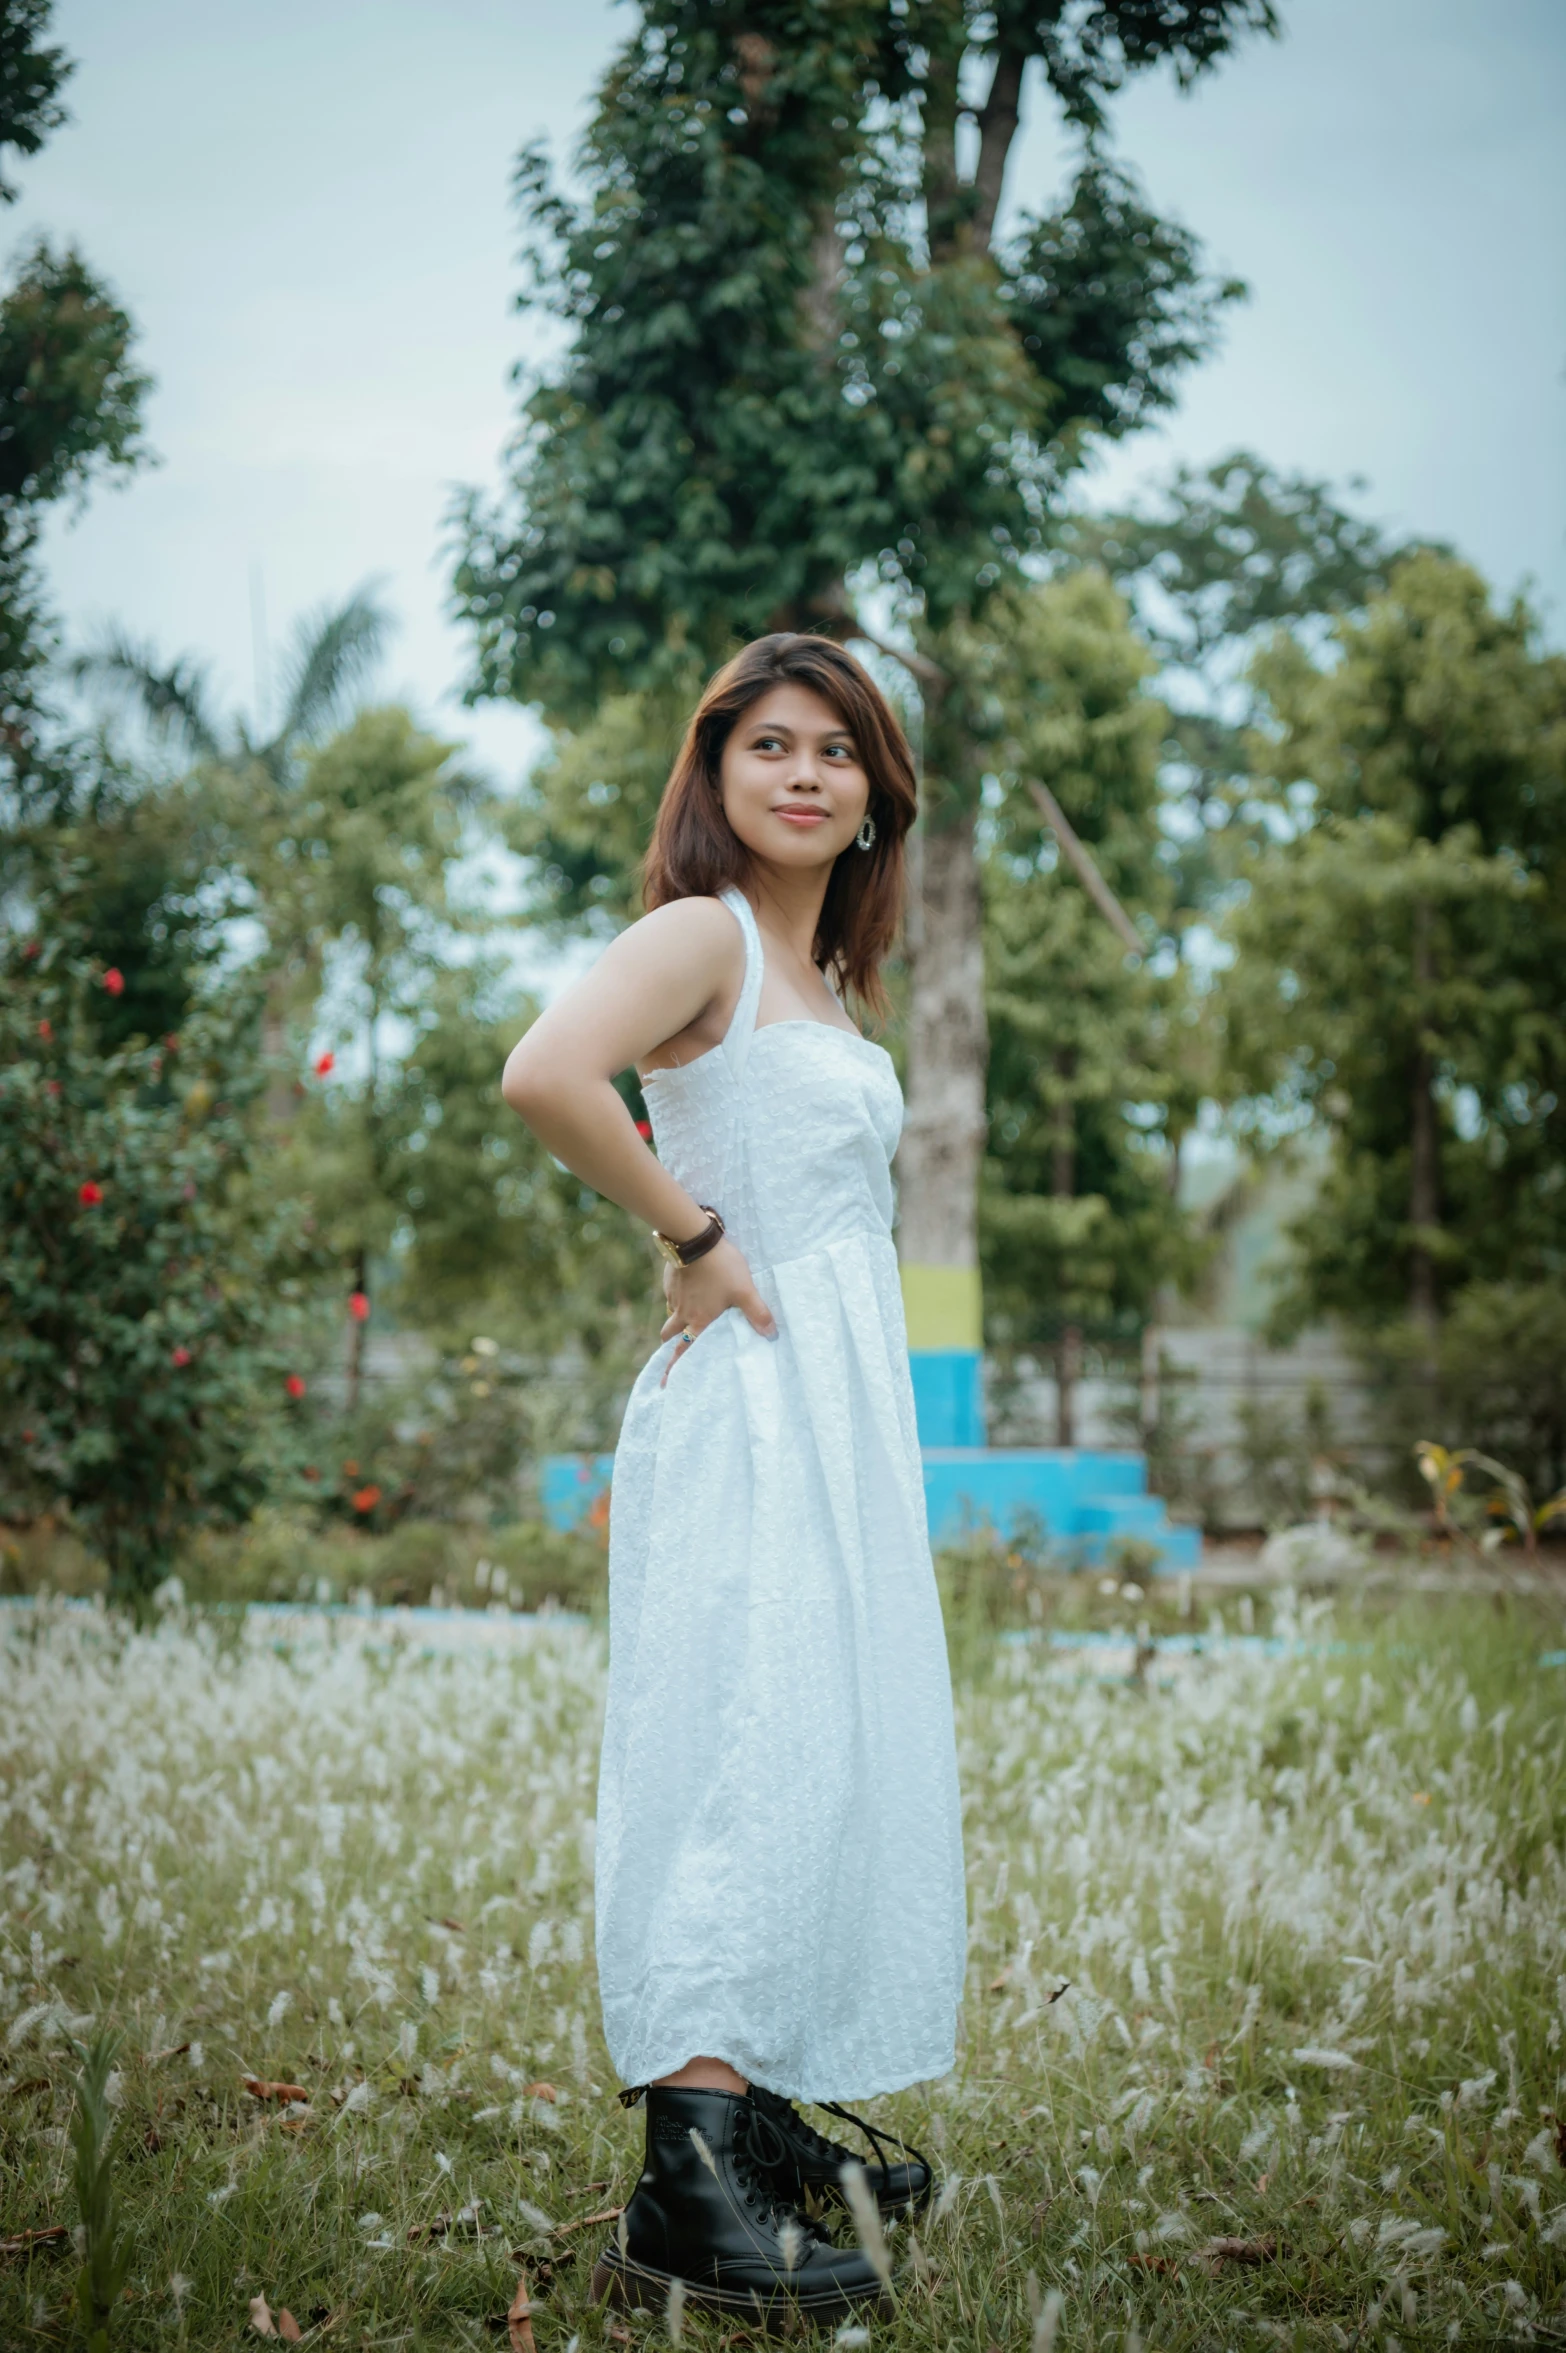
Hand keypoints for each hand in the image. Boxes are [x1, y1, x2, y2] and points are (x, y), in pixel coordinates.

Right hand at [659, 1236, 776, 1374]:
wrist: (694, 1239)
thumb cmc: (721, 1267)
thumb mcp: (745, 1290)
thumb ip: (758, 1313)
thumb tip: (771, 1334)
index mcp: (699, 1320)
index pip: (684, 1350)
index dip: (674, 1367)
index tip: (665, 1383)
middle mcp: (682, 1311)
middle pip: (669, 1334)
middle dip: (670, 1343)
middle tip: (671, 1348)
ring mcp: (674, 1294)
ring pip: (671, 1312)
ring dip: (676, 1317)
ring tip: (685, 1316)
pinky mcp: (670, 1278)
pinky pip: (672, 1293)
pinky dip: (678, 1296)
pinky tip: (689, 1288)